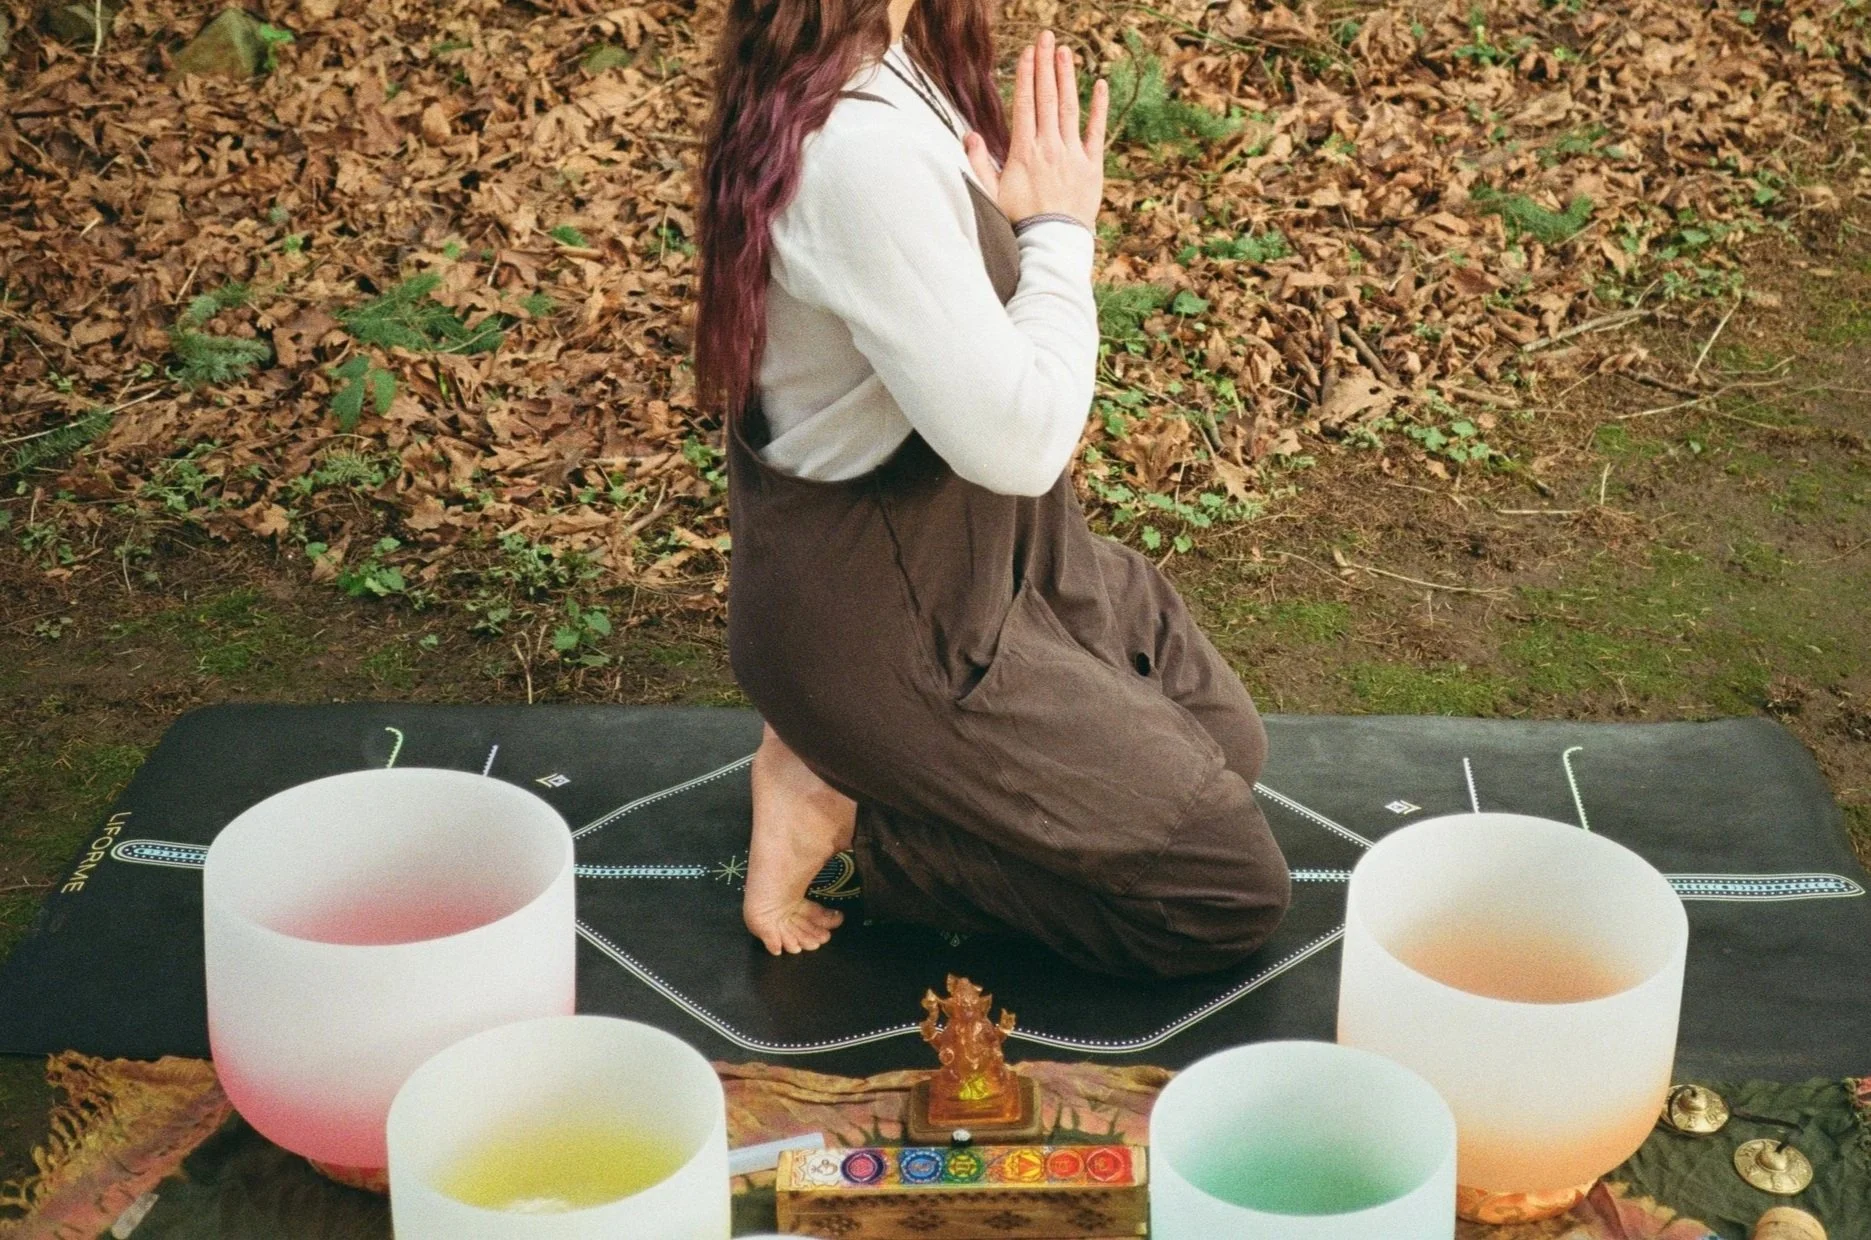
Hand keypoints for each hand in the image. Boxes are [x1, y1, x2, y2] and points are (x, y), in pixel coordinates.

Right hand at [962, 29, 1107, 229]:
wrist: (1051, 244)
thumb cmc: (1019, 222)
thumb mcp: (990, 194)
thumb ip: (978, 163)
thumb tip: (968, 134)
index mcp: (1024, 152)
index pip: (1025, 104)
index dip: (1027, 75)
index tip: (1028, 52)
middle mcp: (1049, 147)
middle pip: (1047, 98)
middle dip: (1046, 65)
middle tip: (1046, 37)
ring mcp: (1072, 154)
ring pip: (1069, 108)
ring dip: (1067, 77)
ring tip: (1065, 51)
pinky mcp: (1092, 166)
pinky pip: (1096, 131)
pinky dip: (1099, 107)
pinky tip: (1099, 84)